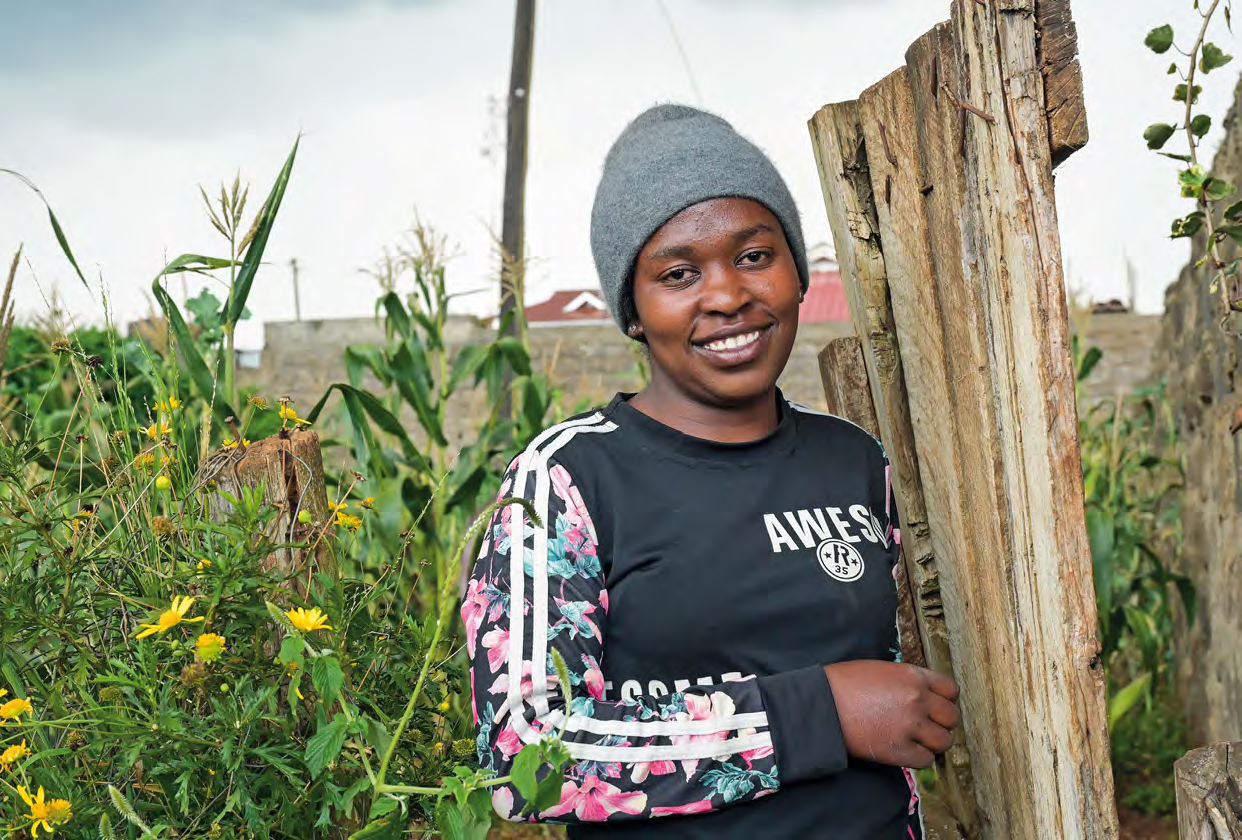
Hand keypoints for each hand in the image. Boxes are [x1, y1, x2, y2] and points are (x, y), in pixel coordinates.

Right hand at [822, 660, 959, 768]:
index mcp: (913, 676)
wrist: (821, 703)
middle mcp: (917, 699)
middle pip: (951, 717)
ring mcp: (909, 725)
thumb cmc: (844, 683)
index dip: (945, 700)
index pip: (951, 690)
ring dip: (933, 743)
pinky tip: (905, 751)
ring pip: (943, 741)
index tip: (935, 706)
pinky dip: (918, 758)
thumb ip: (907, 681)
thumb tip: (922, 695)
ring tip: (918, 741)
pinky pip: (925, 760)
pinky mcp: (898, 749)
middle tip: (927, 726)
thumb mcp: (881, 670)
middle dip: (941, 723)